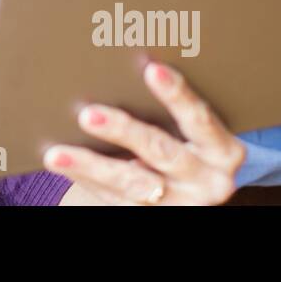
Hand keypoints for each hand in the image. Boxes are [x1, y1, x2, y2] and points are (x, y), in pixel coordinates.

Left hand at [48, 61, 245, 204]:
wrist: (191, 191)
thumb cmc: (187, 141)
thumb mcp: (193, 130)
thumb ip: (172, 108)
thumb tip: (126, 65)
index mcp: (223, 151)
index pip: (200, 119)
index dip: (177, 94)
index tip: (152, 69)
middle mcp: (209, 181)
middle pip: (162, 151)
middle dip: (123, 131)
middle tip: (88, 114)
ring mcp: (181, 203)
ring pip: (132, 184)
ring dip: (90, 166)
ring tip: (56, 153)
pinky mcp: (154, 217)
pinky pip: (116, 200)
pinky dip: (86, 180)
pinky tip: (63, 164)